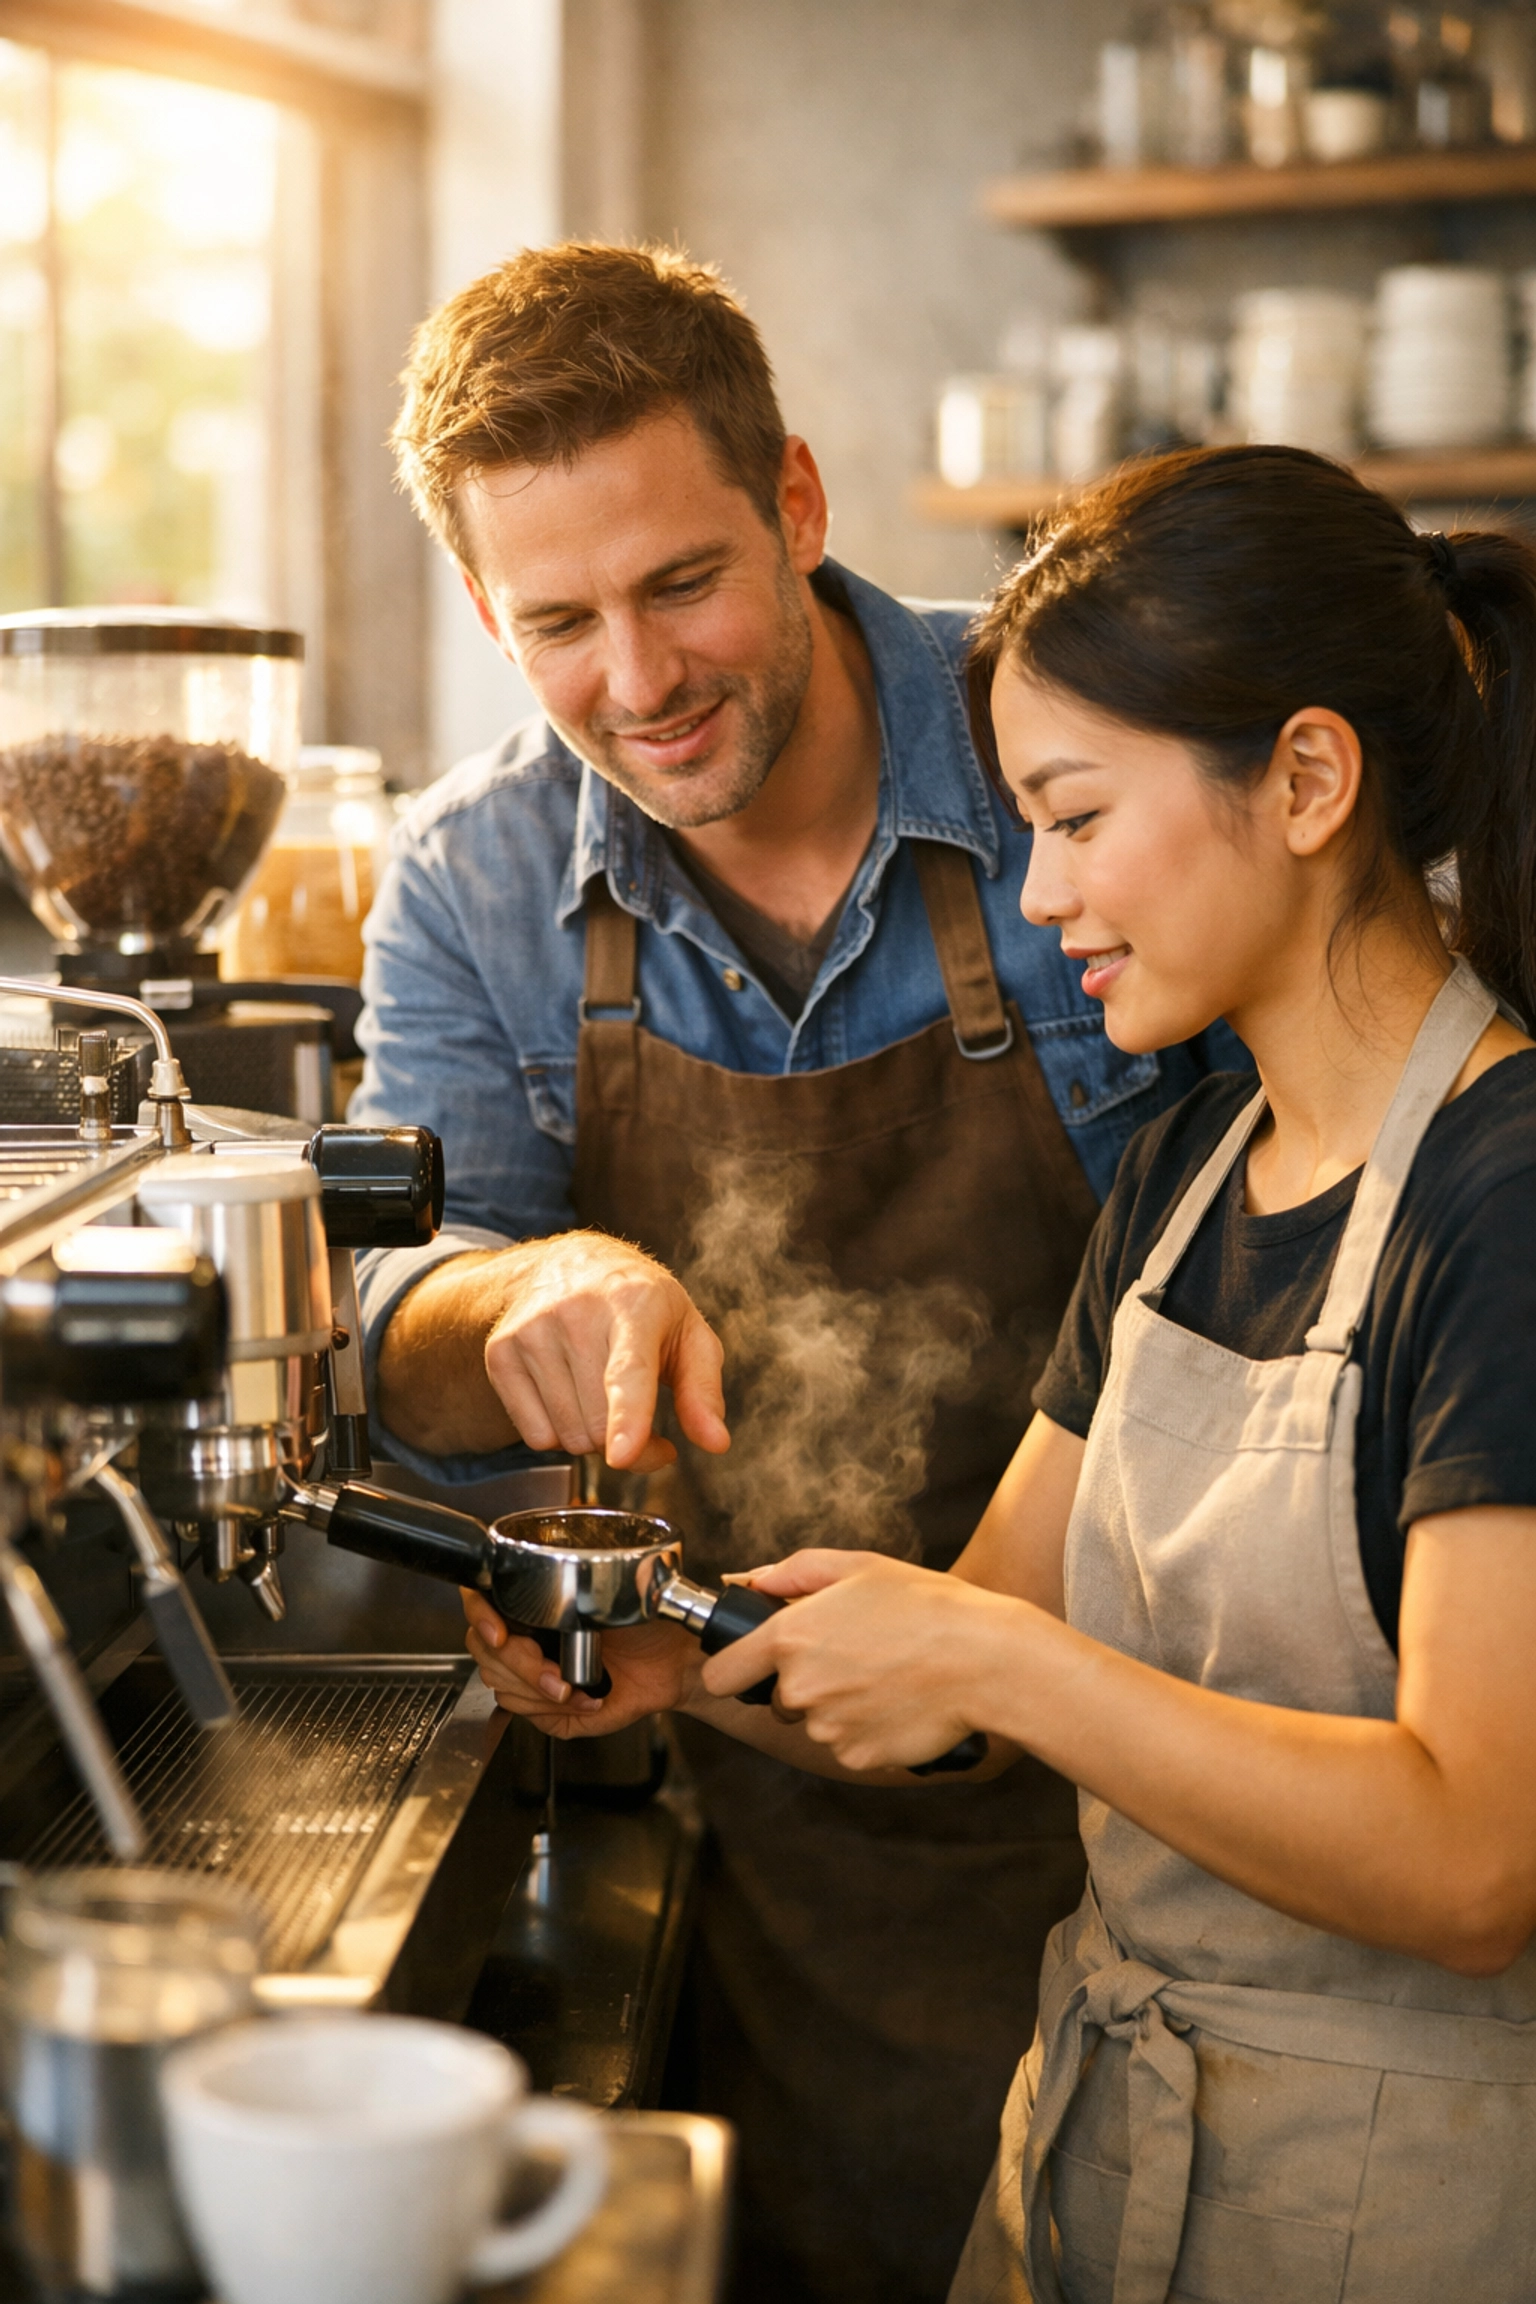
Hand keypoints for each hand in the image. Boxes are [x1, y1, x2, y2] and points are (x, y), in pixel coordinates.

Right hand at [462, 1585, 698, 1737]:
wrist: (670, 1663)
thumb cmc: (646, 1621)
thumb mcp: (613, 1588)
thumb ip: (579, 1575)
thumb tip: (559, 1562)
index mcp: (531, 1602)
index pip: (478, 1601)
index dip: (480, 1615)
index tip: (500, 1632)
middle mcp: (524, 1635)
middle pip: (485, 1650)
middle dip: (520, 1663)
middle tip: (555, 1671)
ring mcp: (529, 1673)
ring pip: (501, 1683)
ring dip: (539, 1689)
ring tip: (575, 1686)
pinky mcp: (542, 1708)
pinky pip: (526, 1712)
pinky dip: (556, 1708)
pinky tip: (587, 1698)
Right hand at [484, 1232, 728, 1471]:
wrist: (567, 1264)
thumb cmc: (639, 1305)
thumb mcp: (687, 1333)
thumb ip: (703, 1390)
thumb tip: (716, 1442)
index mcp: (633, 1303)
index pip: (628, 1372)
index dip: (628, 1418)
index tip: (622, 1453)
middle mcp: (576, 1312)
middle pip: (600, 1426)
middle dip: (627, 1441)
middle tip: (637, 1415)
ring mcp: (531, 1331)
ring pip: (569, 1437)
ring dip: (592, 1435)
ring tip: (600, 1392)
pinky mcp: (500, 1352)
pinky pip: (536, 1437)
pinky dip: (558, 1432)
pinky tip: (568, 1392)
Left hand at [697, 1550, 1006, 1772]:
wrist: (984, 1660)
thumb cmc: (926, 1605)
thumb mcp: (858, 1565)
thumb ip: (794, 1571)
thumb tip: (754, 1581)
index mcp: (789, 1637)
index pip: (722, 1674)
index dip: (734, 1668)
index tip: (751, 1665)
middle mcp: (799, 1688)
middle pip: (777, 1699)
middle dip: (804, 1682)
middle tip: (853, 1655)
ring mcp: (827, 1728)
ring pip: (815, 1722)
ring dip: (838, 1706)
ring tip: (885, 1675)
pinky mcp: (857, 1757)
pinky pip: (848, 1745)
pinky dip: (866, 1730)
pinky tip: (898, 1702)